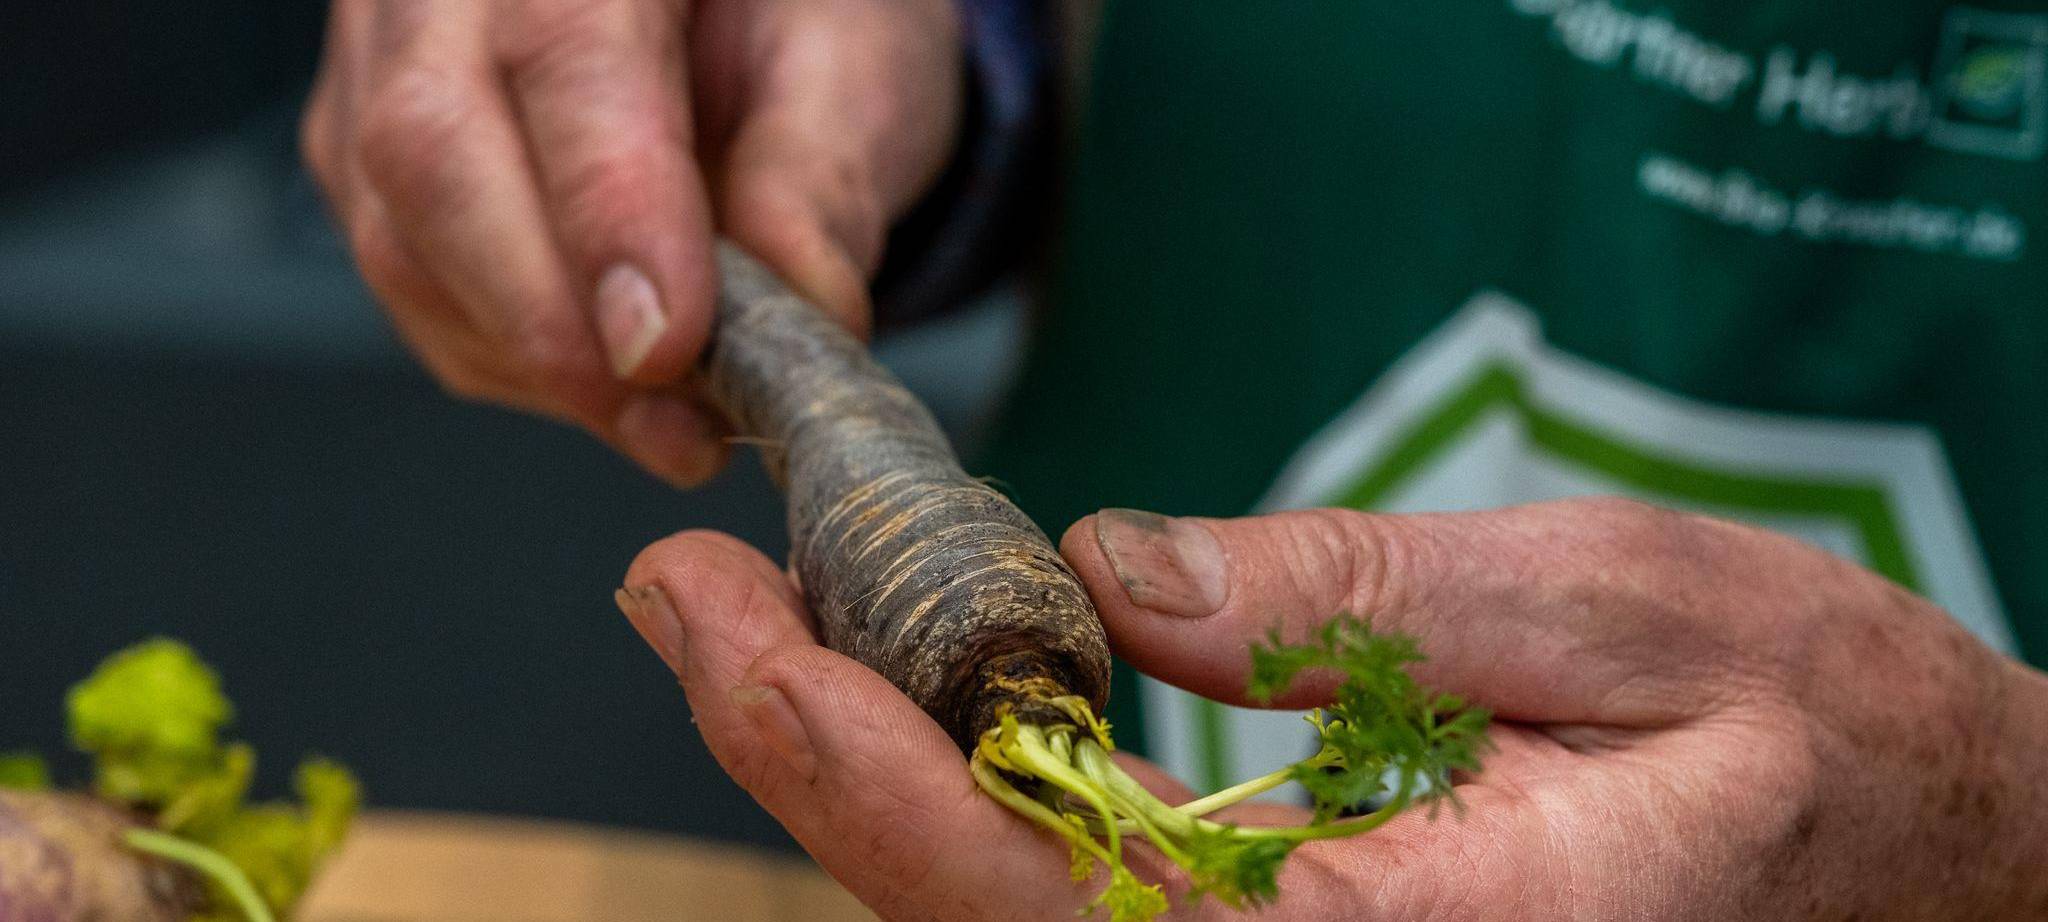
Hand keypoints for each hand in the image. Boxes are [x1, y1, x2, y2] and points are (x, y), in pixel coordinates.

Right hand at [302, 0, 960, 483]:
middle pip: (432, 151)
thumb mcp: (854, 63)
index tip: (669, 346)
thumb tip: (801, 309)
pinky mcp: (361, 147)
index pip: (563, 52)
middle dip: (551, 324)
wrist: (738, 17)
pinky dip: (511, 359)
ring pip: (401, 236)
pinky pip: (407, 279)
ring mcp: (386, 59)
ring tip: (669, 422)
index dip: (607, 211)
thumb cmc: (796, 17)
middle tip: (674, 425)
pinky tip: (609, 385)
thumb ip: (821, 175)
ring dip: (535, 364)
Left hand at [615, 498, 2047, 919]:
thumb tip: (1119, 572)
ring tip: (753, 618)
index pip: (1064, 898)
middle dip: (812, 763)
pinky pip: (1086, 902)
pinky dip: (966, 793)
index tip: (739, 632)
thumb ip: (1369, 604)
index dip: (869, 776)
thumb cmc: (1805, 729)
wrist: (1901, 839)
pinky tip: (910, 685)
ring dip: (863, 774)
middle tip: (685, 595)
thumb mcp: (1625, 609)